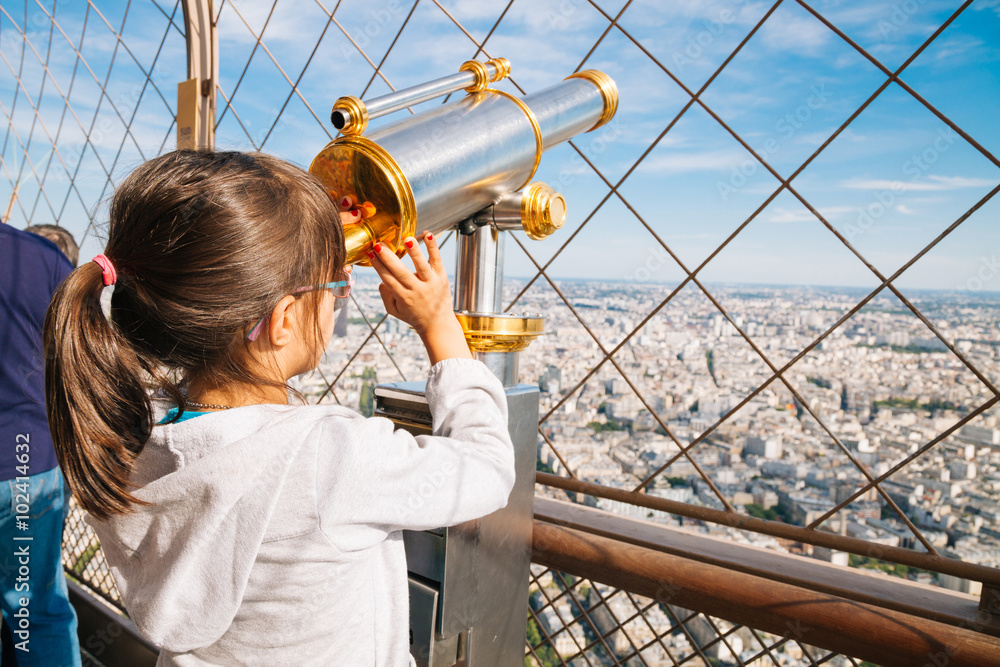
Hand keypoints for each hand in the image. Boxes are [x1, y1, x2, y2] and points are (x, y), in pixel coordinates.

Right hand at [368, 233, 471, 364]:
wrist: (438, 325)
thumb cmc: (414, 316)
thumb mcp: (394, 311)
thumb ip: (385, 297)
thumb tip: (381, 280)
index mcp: (404, 298)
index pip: (388, 279)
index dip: (378, 266)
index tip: (370, 253)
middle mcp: (417, 290)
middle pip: (400, 272)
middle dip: (388, 258)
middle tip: (378, 244)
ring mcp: (431, 283)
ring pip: (421, 265)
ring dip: (414, 251)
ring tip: (407, 239)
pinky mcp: (442, 277)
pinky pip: (437, 260)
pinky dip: (433, 247)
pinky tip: (428, 235)